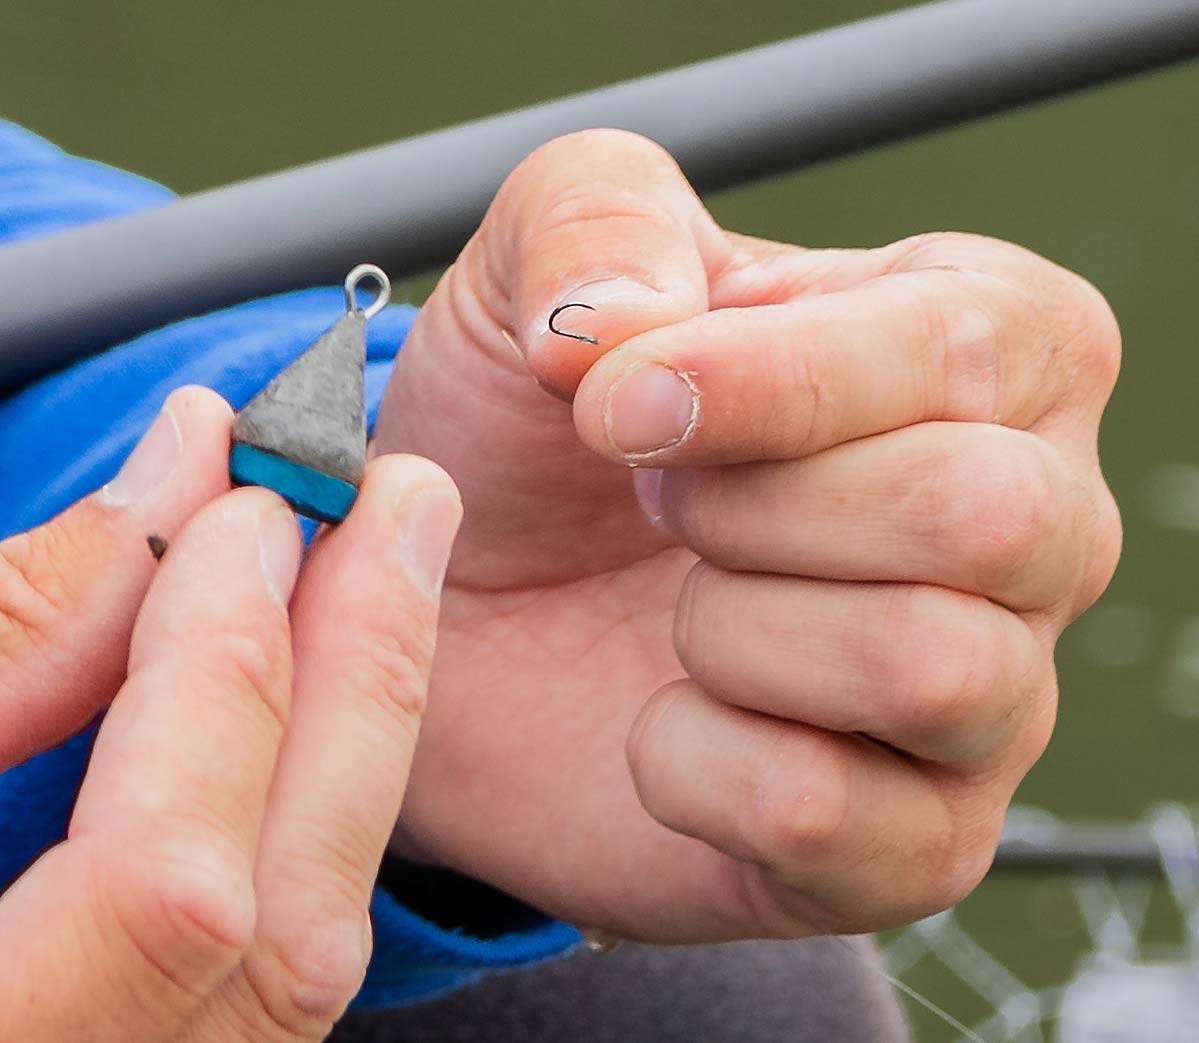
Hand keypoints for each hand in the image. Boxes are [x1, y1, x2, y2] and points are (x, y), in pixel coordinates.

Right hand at [0, 387, 462, 1041]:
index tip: (240, 494)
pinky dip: (279, 804)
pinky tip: (288, 688)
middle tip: (380, 500)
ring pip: (288, 954)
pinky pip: (241, 966)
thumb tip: (155, 503)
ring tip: (356, 565)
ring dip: (336, 734)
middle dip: (346, 681)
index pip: (165, 886)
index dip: (224, 669)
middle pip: (278, 928)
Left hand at [374, 130, 1121, 940]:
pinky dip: (690, 766)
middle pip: (981, 514)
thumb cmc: (530, 433)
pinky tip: (660, 721)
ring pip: (934, 669)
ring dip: (732, 632)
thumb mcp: (535, 274)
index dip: (762, 381)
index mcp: (985, 348)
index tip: (610, 403)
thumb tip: (629, 324)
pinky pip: (832, 817)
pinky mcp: (907, 847)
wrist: (454, 618)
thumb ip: (593, 219)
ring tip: (672, 609)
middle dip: (755, 507)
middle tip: (656, 508)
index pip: (963, 348)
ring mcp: (988, 701)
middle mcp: (1033, 525)